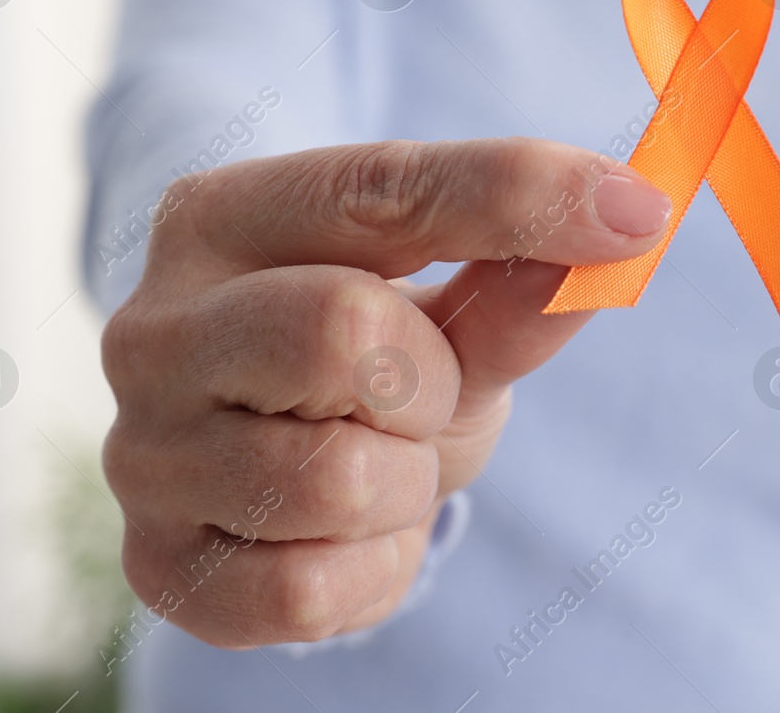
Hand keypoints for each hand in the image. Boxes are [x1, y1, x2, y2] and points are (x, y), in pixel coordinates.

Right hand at [100, 138, 670, 647]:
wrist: (271, 461)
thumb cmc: (364, 361)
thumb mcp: (447, 309)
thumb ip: (520, 276)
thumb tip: (624, 225)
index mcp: (217, 221)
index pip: (382, 190)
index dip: (518, 197)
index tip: (637, 211)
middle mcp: (152, 329)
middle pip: (339, 330)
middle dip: (428, 377)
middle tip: (418, 393)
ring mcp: (142, 454)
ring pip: (335, 477)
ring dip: (403, 482)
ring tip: (377, 460)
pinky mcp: (160, 568)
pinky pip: (309, 589)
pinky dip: (371, 568)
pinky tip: (350, 533)